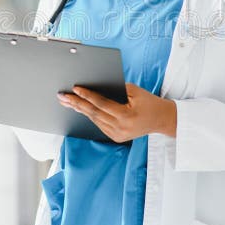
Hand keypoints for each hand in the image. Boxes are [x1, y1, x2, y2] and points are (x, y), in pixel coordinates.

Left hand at [57, 83, 176, 142]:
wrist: (162, 119)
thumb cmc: (149, 102)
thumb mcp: (135, 91)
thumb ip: (116, 89)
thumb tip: (95, 86)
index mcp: (126, 116)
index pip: (101, 104)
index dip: (87, 96)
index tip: (75, 89)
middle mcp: (120, 128)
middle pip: (94, 114)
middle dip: (76, 104)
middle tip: (62, 97)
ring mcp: (118, 135)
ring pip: (94, 120)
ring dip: (80, 110)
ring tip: (67, 101)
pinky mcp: (116, 138)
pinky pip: (100, 125)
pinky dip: (90, 116)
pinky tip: (81, 109)